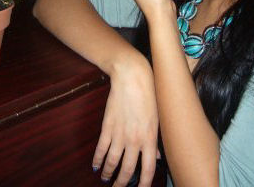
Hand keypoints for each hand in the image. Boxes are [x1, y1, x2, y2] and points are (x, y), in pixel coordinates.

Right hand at [93, 55, 159, 185]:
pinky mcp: (107, 126)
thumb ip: (156, 138)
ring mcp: (120, 134)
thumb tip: (157, 155)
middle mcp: (135, 139)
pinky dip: (97, 159)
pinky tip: (96, 165)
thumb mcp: (157, 117)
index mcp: (150, 138)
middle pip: (128, 169)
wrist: (132, 77)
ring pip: (112, 162)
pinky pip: (101, 148)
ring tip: (106, 178)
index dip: (143, 183)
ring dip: (109, 173)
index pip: (148, 169)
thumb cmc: (149, 94)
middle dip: (122, 182)